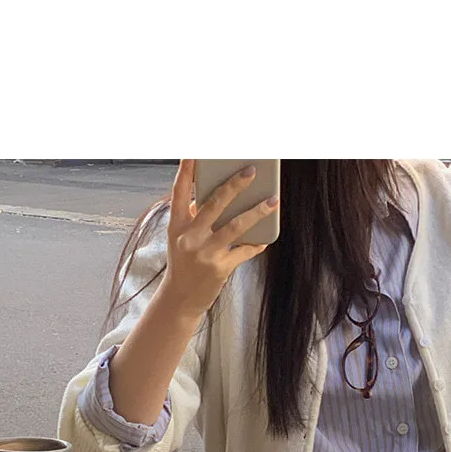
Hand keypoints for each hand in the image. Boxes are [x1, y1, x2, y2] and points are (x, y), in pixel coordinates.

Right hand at [161, 159, 276, 319]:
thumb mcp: (181, 239)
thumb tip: (221, 196)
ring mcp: (204, 253)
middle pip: (214, 203)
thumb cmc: (183, 264)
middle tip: (252, 170)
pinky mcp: (219, 268)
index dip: (187, 170)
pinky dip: (256, 244)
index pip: (179, 191)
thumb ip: (195, 217)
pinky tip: (265, 238)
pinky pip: (243, 251)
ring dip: (256, 212)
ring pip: (235, 226)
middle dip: (235, 185)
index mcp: (177, 225)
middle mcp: (189, 237)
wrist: (179, 300)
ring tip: (273, 201)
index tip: (194, 151)